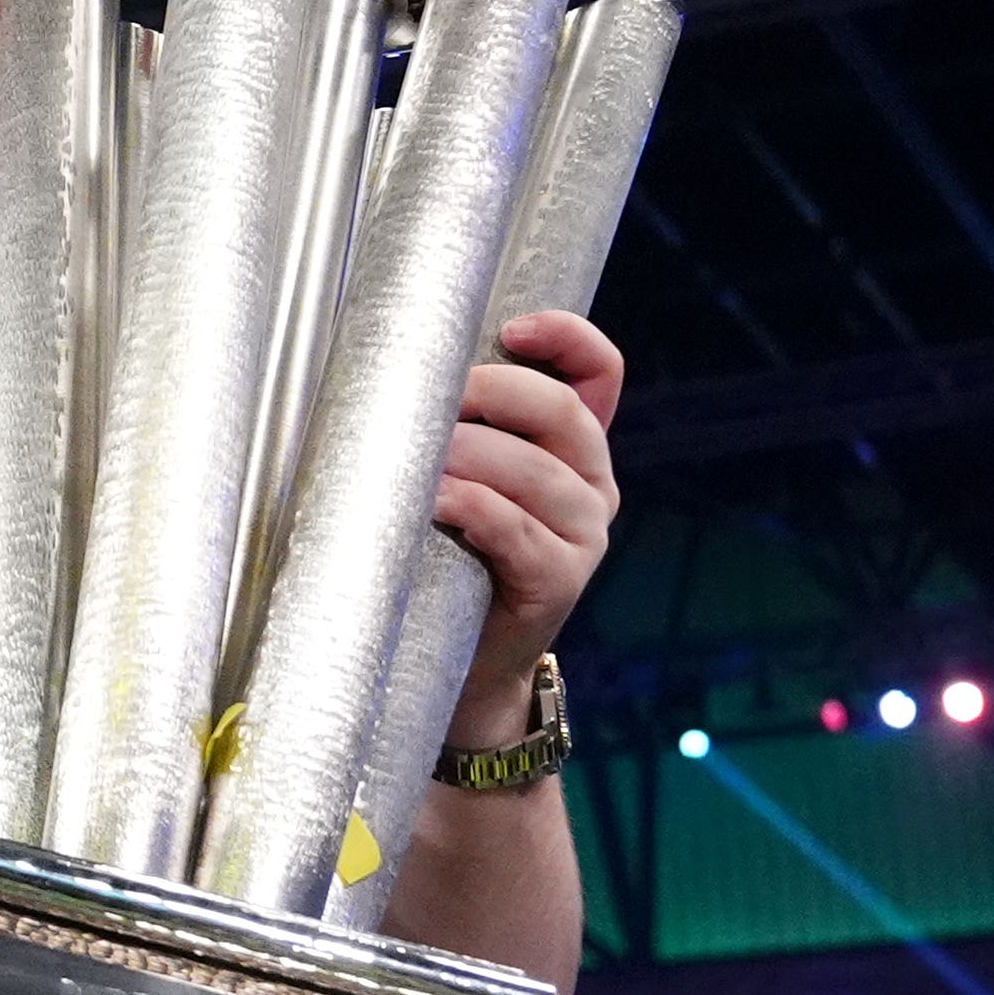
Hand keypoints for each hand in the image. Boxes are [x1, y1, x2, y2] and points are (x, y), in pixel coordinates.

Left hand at [440, 310, 625, 744]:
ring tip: (415, 460)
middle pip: (564, 413)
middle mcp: (592, 485)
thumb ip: (455, 427)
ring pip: (536, 472)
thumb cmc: (446, 558)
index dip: (568, 338)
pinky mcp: (560, 583)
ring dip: (467, 455)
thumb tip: (393, 369)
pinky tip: (433, 504)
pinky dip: (471, 508)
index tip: (509, 327)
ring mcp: (584, 537)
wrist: (462, 666)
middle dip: (492, 392)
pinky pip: (518, 530)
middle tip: (432, 395)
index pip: (600, 373)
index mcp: (575, 447)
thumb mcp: (460, 480)